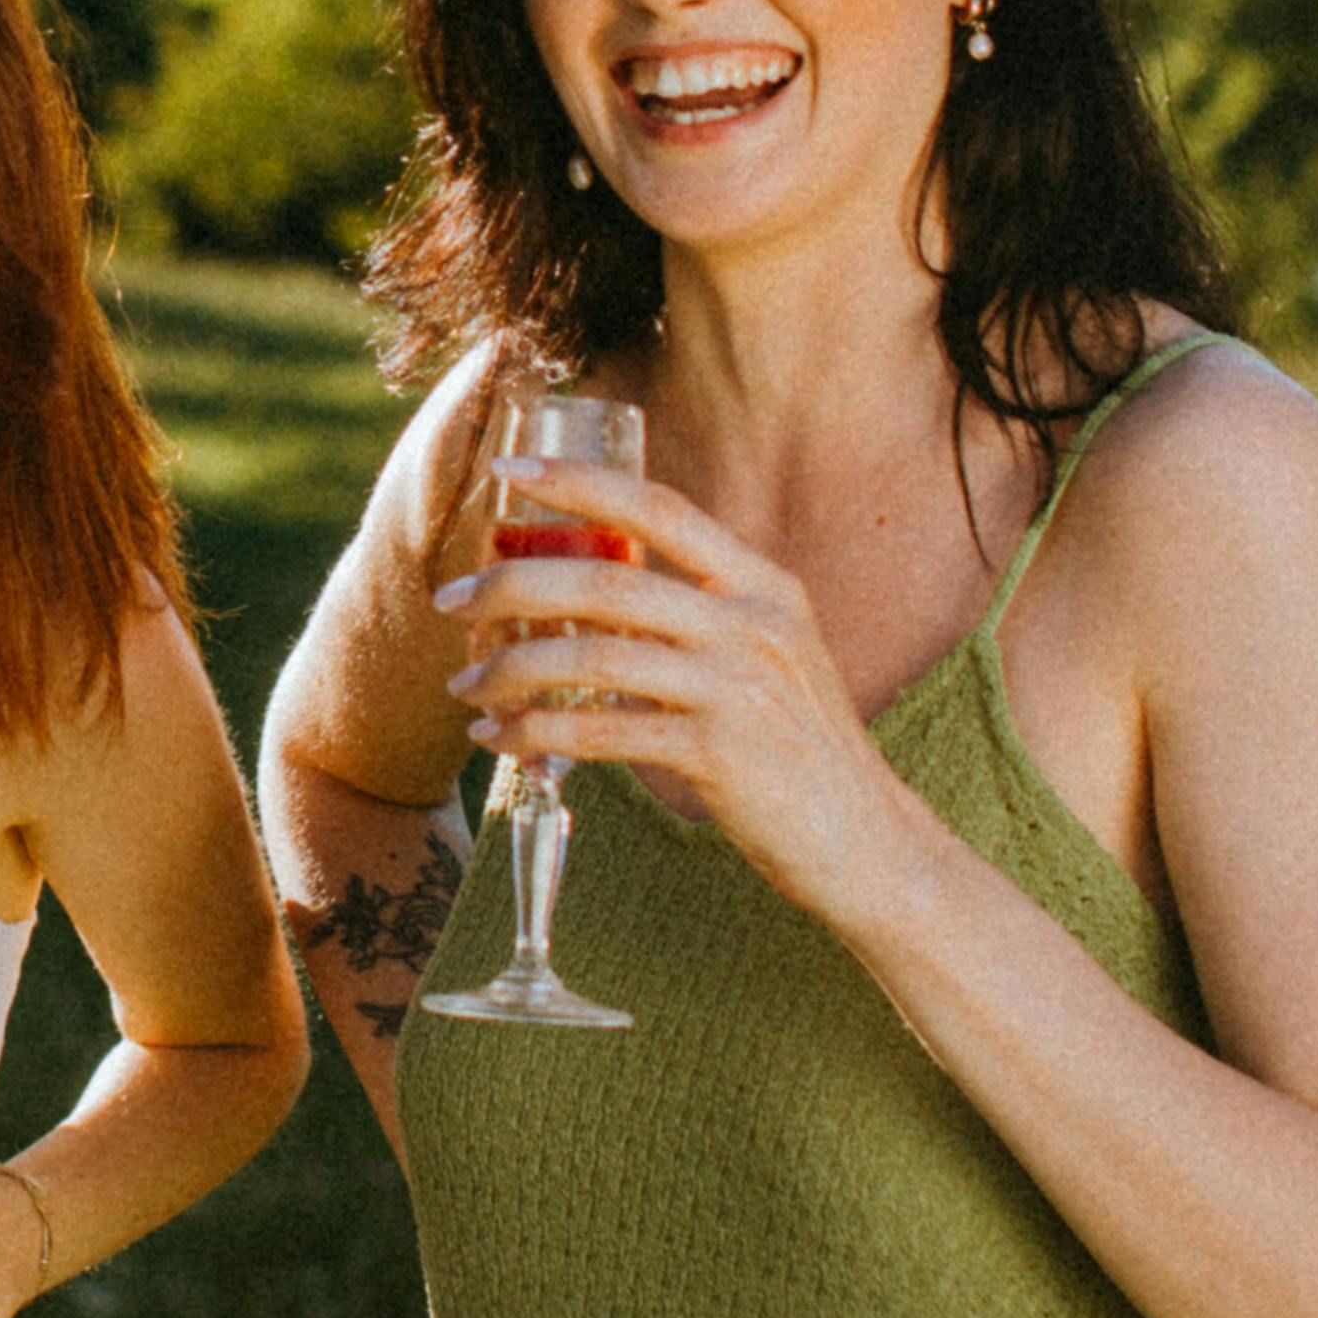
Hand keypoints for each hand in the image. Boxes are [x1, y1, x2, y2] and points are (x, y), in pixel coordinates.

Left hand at [438, 468, 917, 934]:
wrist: (866, 841)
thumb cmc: (798, 749)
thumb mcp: (769, 654)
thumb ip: (702, 613)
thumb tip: (598, 584)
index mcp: (764, 584)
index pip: (660, 507)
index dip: (579, 483)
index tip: (507, 475)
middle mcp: (754, 622)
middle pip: (606, 581)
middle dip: (512, 584)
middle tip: (452, 600)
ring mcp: (738, 687)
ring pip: (593, 658)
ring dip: (511, 667)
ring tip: (465, 684)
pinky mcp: (720, 754)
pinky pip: (602, 733)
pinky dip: (536, 732)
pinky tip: (499, 738)